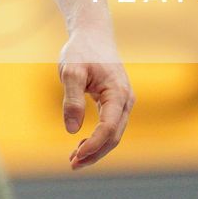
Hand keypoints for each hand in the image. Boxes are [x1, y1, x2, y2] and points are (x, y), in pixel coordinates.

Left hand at [57, 24, 133, 169]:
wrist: (93, 33)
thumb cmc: (82, 50)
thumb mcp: (71, 71)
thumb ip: (72, 99)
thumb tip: (71, 130)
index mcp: (118, 93)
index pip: (108, 128)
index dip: (93, 145)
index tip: (75, 155)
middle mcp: (126, 100)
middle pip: (114, 136)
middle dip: (95, 153)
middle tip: (72, 165)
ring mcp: (123, 102)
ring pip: (114, 134)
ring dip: (96, 149)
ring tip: (74, 159)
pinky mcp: (117, 102)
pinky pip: (111, 126)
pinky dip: (97, 139)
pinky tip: (81, 145)